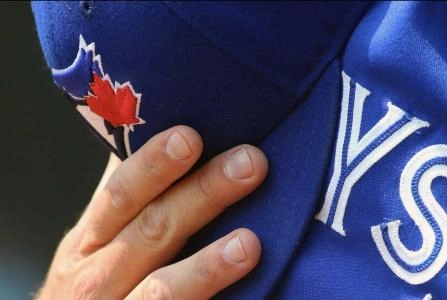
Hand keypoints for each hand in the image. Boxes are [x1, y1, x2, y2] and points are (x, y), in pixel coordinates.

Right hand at [36, 126, 267, 298]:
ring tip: (249, 243)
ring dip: (207, 265)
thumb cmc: (94, 283)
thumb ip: (125, 197)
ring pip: (163, 288)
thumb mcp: (95, 242)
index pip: (121, 194)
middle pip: (152, 229)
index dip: (154, 165)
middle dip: (202, 193)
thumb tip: (156, 133)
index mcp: (89, 239)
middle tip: (249, 162)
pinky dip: (207, 298)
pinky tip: (242, 284)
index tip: (191, 136)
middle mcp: (97, 275)